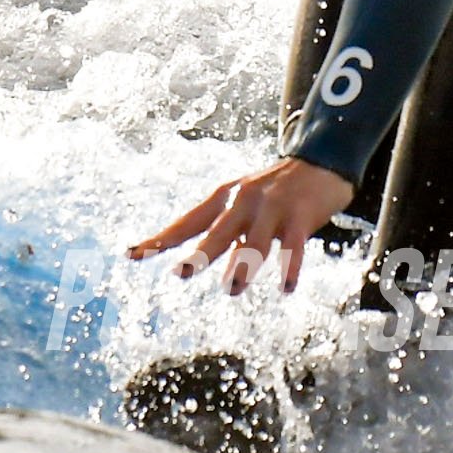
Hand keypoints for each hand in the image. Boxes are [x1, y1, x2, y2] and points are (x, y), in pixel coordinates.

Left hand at [129, 158, 355, 294]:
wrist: (319, 163)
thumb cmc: (276, 192)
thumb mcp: (245, 207)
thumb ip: (229, 235)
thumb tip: (206, 266)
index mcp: (224, 197)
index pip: (187, 223)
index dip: (162, 240)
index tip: (133, 254)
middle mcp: (244, 200)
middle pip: (217, 232)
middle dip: (199, 254)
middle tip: (180, 274)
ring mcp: (272, 207)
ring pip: (255, 241)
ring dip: (243, 265)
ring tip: (232, 289)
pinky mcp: (300, 216)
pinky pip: (293, 246)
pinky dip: (289, 268)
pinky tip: (286, 288)